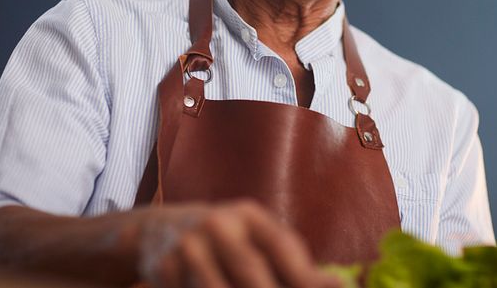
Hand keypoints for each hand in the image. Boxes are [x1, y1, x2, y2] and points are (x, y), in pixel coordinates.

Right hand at [137, 200, 341, 287]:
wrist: (158, 230)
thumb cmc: (225, 242)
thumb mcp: (253, 239)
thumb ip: (290, 262)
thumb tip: (338, 285)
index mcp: (247, 215)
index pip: (281, 244)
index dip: (306, 274)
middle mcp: (217, 224)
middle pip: (251, 269)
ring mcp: (187, 247)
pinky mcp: (163, 270)